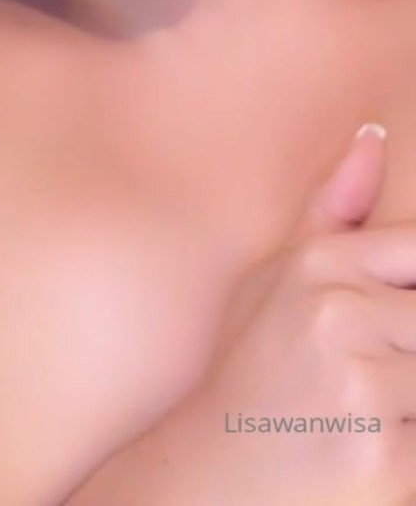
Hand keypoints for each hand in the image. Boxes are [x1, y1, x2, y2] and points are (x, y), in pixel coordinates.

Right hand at [181, 122, 415, 505]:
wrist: (208, 479)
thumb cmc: (250, 370)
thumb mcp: (277, 279)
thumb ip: (332, 212)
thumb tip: (375, 134)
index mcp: (321, 265)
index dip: (413, 291)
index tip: (398, 324)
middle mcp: (338, 314)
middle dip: (410, 352)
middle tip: (380, 371)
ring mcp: (359, 387)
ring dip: (412, 401)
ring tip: (371, 408)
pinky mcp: (381, 458)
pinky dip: (409, 444)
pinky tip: (371, 447)